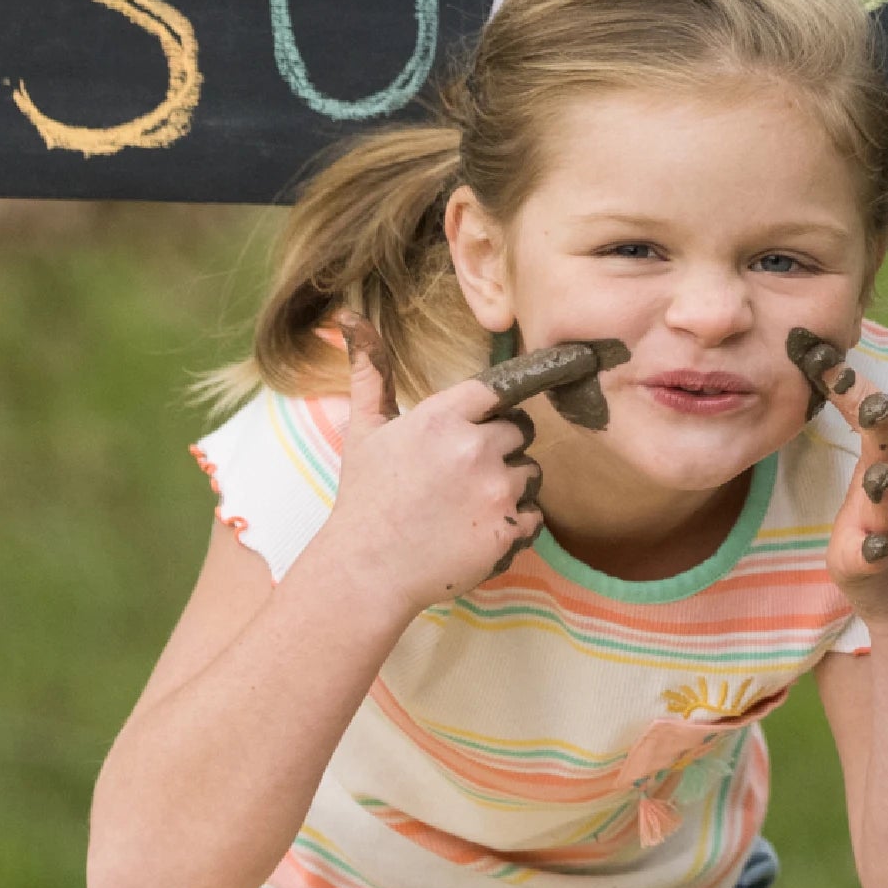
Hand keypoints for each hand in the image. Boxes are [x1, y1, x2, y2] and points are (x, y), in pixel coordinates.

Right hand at [298, 322, 544, 613]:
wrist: (367, 570)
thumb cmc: (365, 499)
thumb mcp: (364, 431)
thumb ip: (371, 373)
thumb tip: (351, 318)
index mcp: (442, 418)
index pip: (500, 389)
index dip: (503, 403)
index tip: (508, 411)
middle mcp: (474, 448)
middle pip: (522, 432)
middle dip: (501, 449)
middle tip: (465, 473)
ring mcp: (495, 490)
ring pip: (531, 474)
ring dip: (510, 487)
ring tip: (466, 506)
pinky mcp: (509, 529)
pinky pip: (535, 516)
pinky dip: (515, 525)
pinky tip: (477, 531)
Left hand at [810, 337, 887, 623]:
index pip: (879, 405)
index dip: (847, 379)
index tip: (808, 345)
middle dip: (876, 419)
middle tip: (855, 390)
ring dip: (884, 487)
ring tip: (876, 474)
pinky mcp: (875, 564)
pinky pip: (873, 557)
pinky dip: (872, 552)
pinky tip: (866, 548)